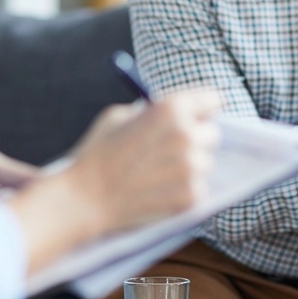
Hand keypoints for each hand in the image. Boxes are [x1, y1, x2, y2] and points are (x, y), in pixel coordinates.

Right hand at [3, 88, 221, 274]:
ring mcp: (191, 168)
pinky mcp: (191, 197)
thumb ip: (153, 111)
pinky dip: (183, 190)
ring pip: (205, 162)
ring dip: (189, 166)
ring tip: (157, 173)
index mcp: (171, 109)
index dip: (203, 109)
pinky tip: (157, 190)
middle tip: (172, 149)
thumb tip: (178, 114)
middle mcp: (187, 136)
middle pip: (212, 133)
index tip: (199, 117)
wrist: (84, 199)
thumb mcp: (119, 115)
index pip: (213, 99)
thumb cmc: (97, 153)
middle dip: (196, 139)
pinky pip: (199, 187)